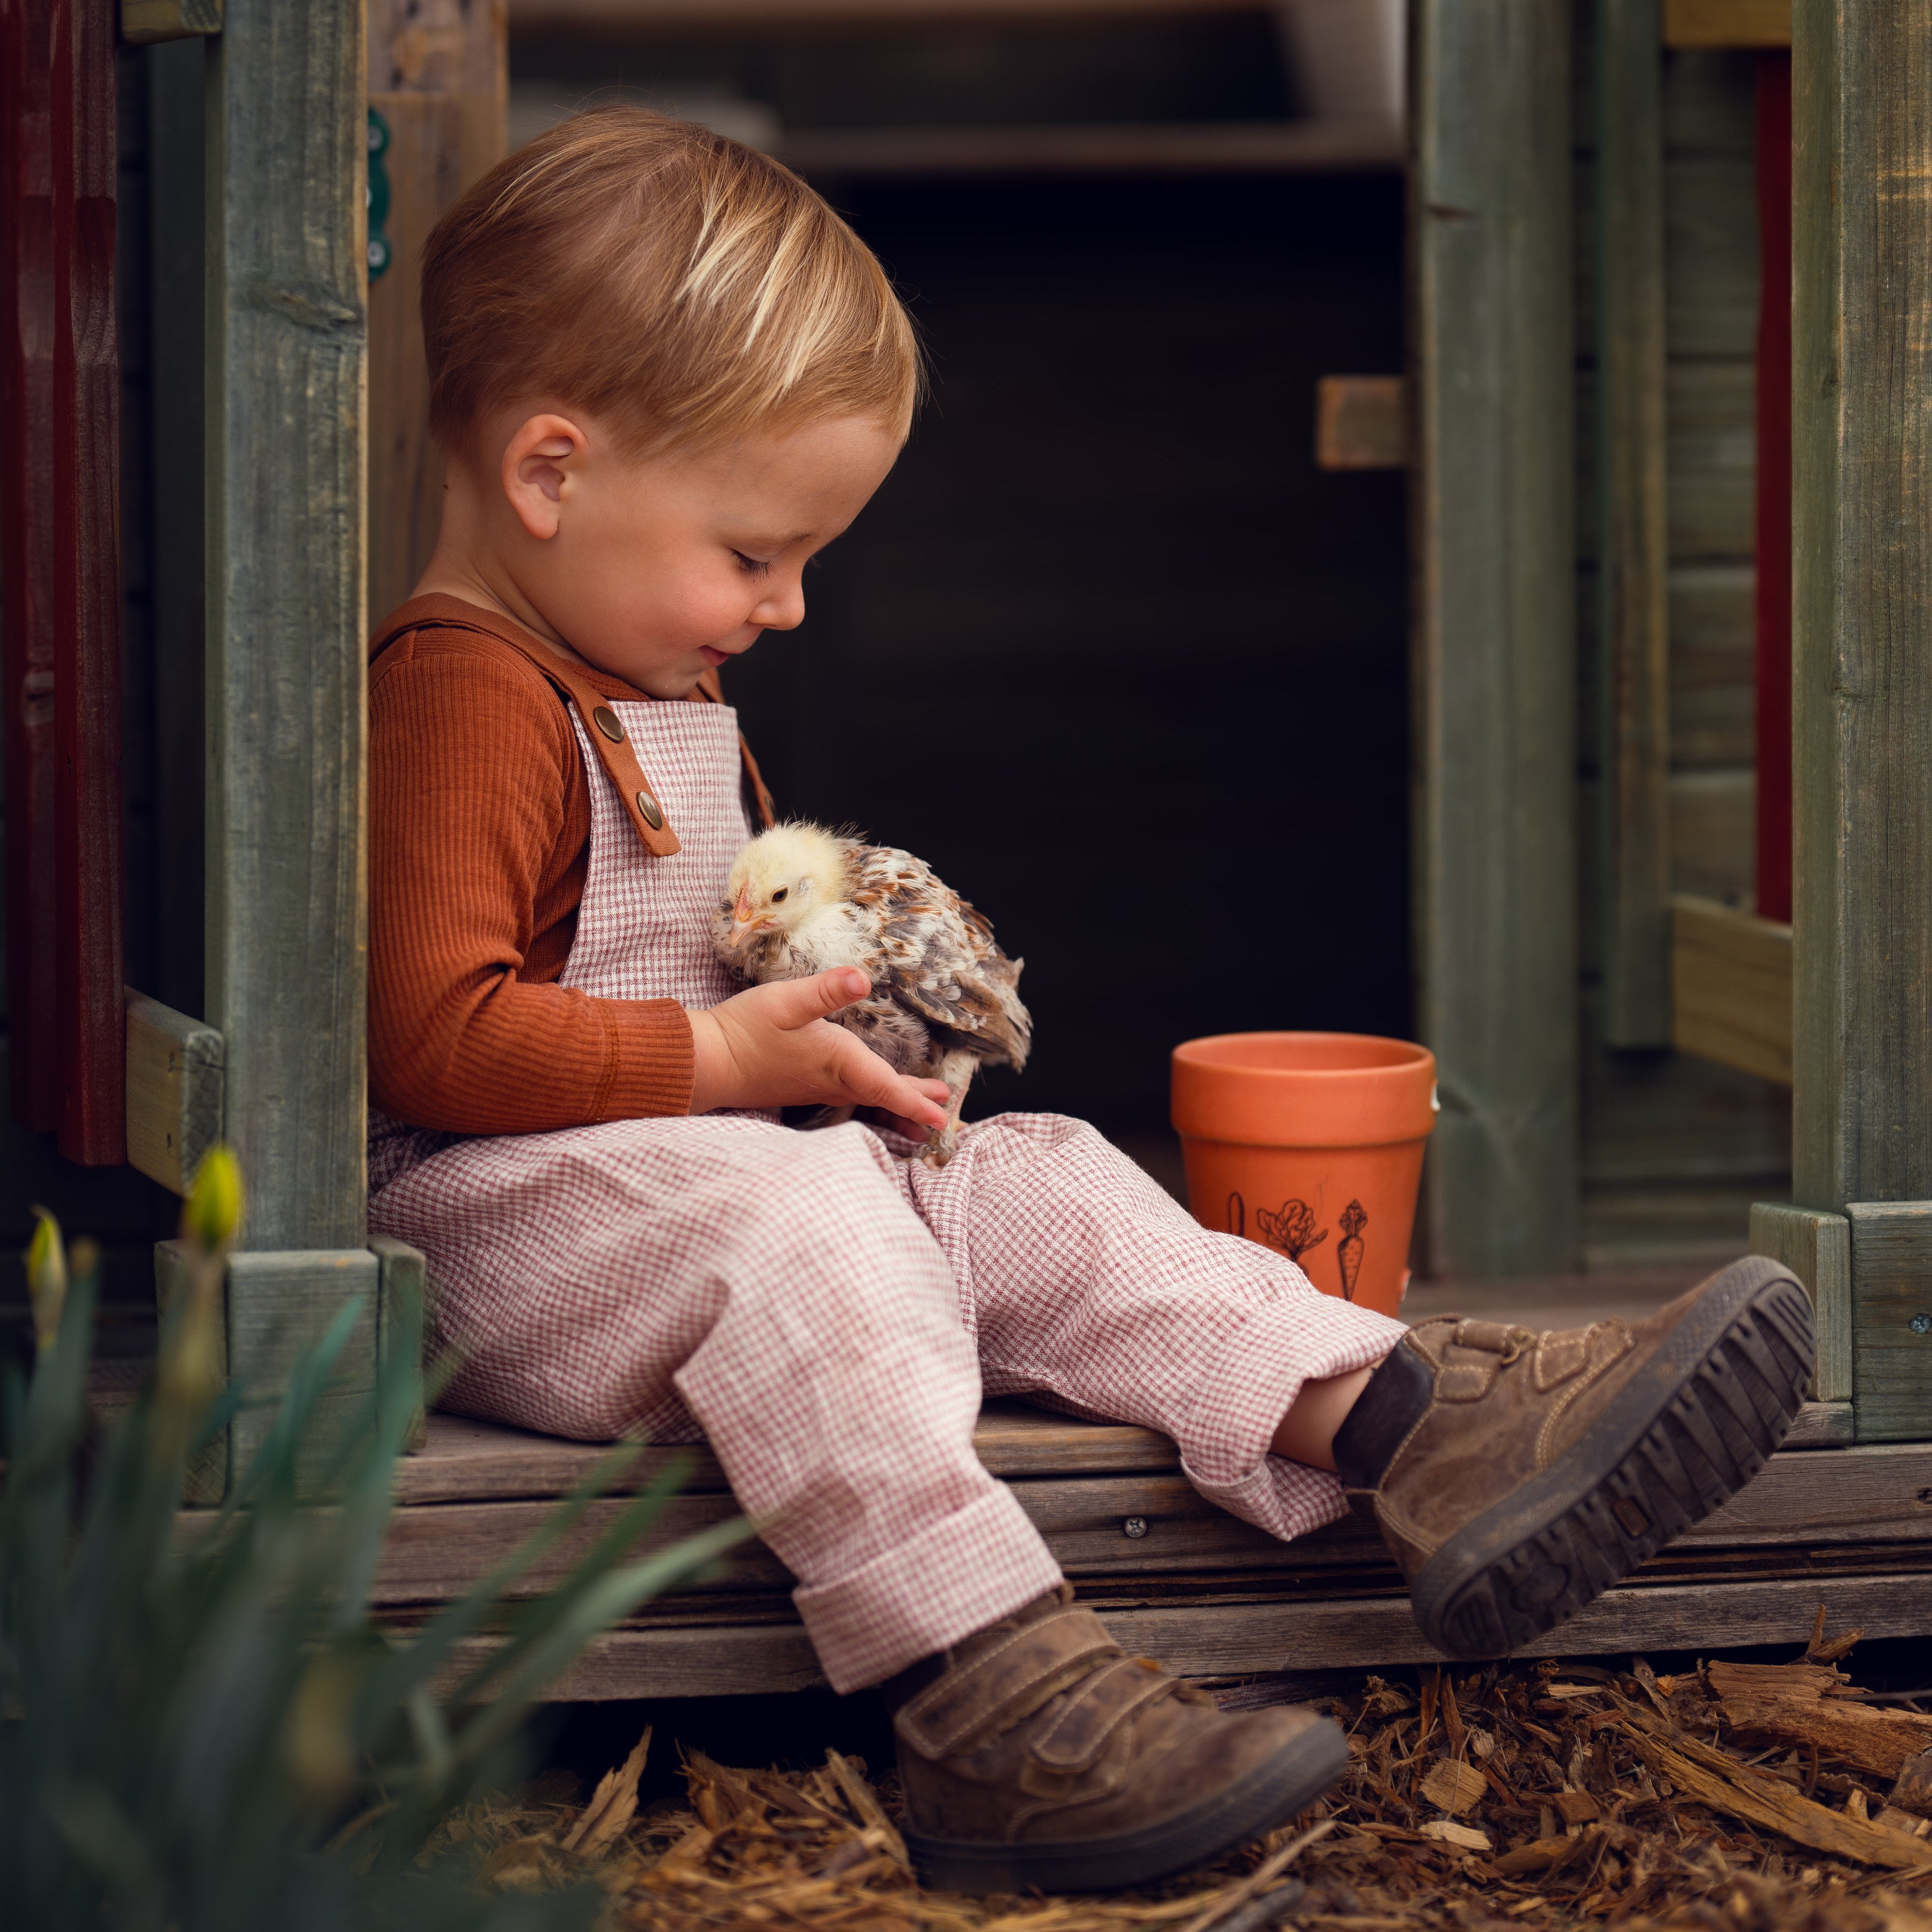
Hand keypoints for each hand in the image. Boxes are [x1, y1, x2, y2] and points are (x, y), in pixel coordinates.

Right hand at [687, 969, 950, 1128]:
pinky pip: (849, 1099)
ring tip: (918, 1118)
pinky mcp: (803, 1087)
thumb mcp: (786, 1001)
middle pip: (882, 1096)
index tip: (941, 1116)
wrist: (707, 1061)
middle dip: (913, 1105)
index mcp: (836, 1060)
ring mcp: (817, 1088)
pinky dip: (870, 1102)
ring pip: (867, 1100)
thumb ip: (826, 991)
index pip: (885, 1085)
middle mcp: (832, 1080)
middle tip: (944, 1118)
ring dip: (895, 1107)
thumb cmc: (745, 1030)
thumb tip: (863, 978)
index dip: (915, 1100)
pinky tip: (868, 1100)